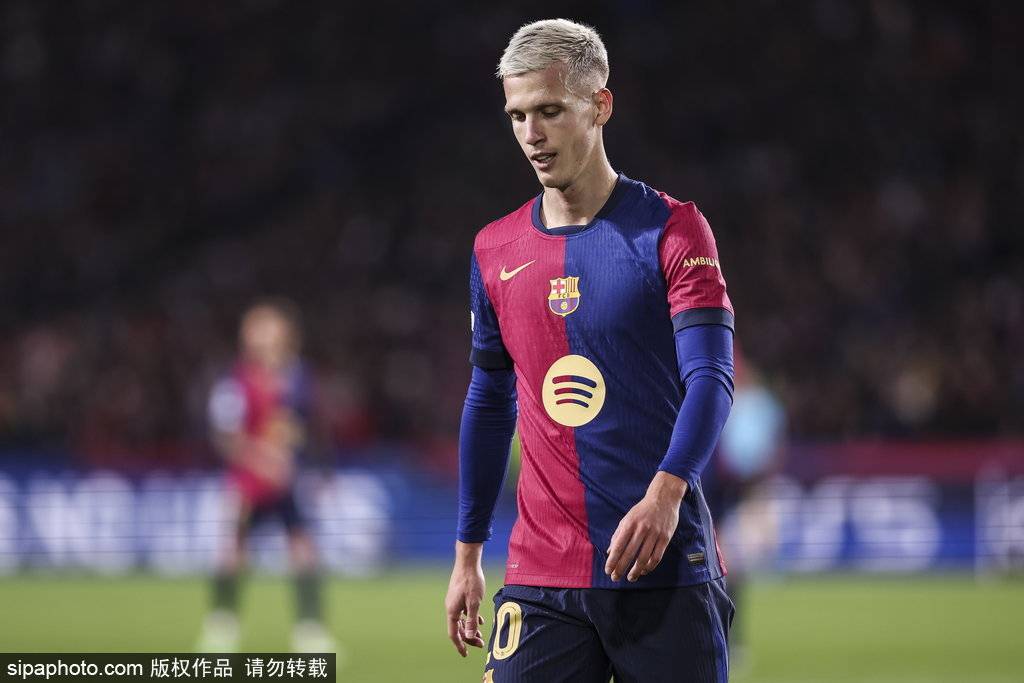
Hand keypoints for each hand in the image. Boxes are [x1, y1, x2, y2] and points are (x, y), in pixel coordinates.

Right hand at [445, 542, 486, 656]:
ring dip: (470, 628)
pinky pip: (463, 612)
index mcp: (452, 611)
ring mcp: (454, 602)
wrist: (467, 563)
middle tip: (481, 644)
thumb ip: (472, 620)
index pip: (454, 634)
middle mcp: (451, 608)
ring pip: (461, 620)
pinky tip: (479, 621)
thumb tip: (470, 636)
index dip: (460, 645)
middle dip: (468, 637)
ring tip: (481, 634)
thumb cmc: (472, 581)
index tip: (465, 654)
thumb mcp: (474, 603)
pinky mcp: (458, 596)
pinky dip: (470, 619)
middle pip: (458, 628)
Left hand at [605, 471, 687, 581]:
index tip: (608, 570)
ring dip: (636, 571)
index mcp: (629, 524)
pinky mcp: (665, 538)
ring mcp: (654, 534)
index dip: (612, 560)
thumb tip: (609, 552)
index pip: (618, 546)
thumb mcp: (627, 518)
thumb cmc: (642, 510)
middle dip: (621, 568)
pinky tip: (644, 571)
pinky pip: (657, 556)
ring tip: (631, 578)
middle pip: (629, 554)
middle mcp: (641, 529)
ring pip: (644, 558)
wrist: (663, 499)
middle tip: (616, 578)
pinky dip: (650, 566)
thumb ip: (618, 534)